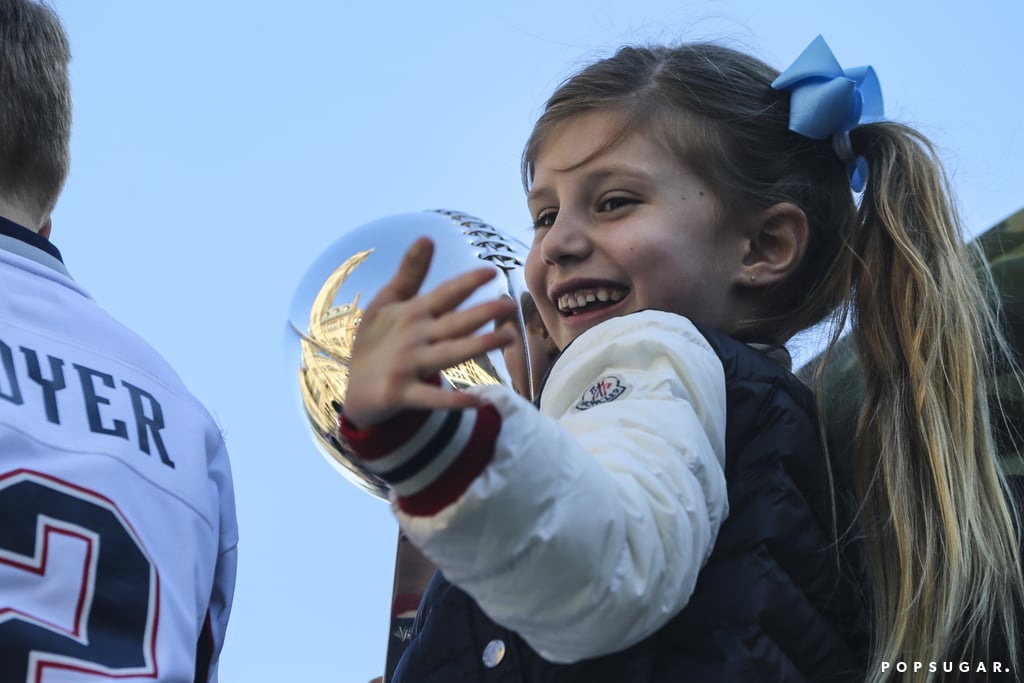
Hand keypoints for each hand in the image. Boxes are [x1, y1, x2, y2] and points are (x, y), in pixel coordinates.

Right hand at [343, 237, 517, 427]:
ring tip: (507, 338)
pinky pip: (431, 398)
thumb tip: (427, 237)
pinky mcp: (401, 394)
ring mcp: (406, 366)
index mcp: (412, 313)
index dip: (465, 283)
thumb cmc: (378, 342)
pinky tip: (479, 399)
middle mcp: (412, 337)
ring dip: (476, 346)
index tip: (491, 272)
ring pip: (448, 354)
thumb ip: (410, 273)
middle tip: (510, 306)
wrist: (356, 391)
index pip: (444, 294)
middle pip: (453, 323)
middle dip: (481, 313)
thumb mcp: (387, 303)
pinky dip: (452, 400)